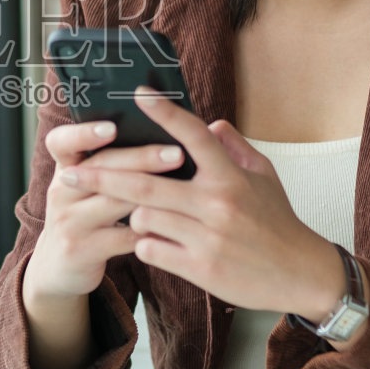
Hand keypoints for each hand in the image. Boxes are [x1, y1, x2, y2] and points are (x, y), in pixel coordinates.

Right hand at [23, 120, 186, 302]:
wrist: (61, 266)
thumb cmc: (88, 215)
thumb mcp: (89, 187)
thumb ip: (117, 161)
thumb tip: (171, 130)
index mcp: (65, 168)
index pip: (60, 142)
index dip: (83, 133)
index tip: (112, 127)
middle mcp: (62, 192)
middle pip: (100, 169)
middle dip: (141, 159)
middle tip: (176, 153)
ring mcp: (69, 222)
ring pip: (113, 203)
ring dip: (151, 194)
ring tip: (182, 188)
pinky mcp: (82, 250)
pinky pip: (124, 237)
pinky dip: (151, 230)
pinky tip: (175, 225)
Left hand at [57, 89, 345, 320]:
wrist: (300, 275)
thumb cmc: (278, 222)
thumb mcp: (263, 177)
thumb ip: (235, 148)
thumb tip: (211, 123)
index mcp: (231, 177)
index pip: (195, 136)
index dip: (167, 112)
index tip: (139, 93)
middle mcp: (217, 204)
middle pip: (145, 185)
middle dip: (101, 177)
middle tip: (69, 174)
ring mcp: (206, 238)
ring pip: (143, 218)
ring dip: (134, 216)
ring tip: (144, 215)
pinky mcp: (200, 268)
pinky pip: (151, 249)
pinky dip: (146, 243)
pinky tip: (158, 242)